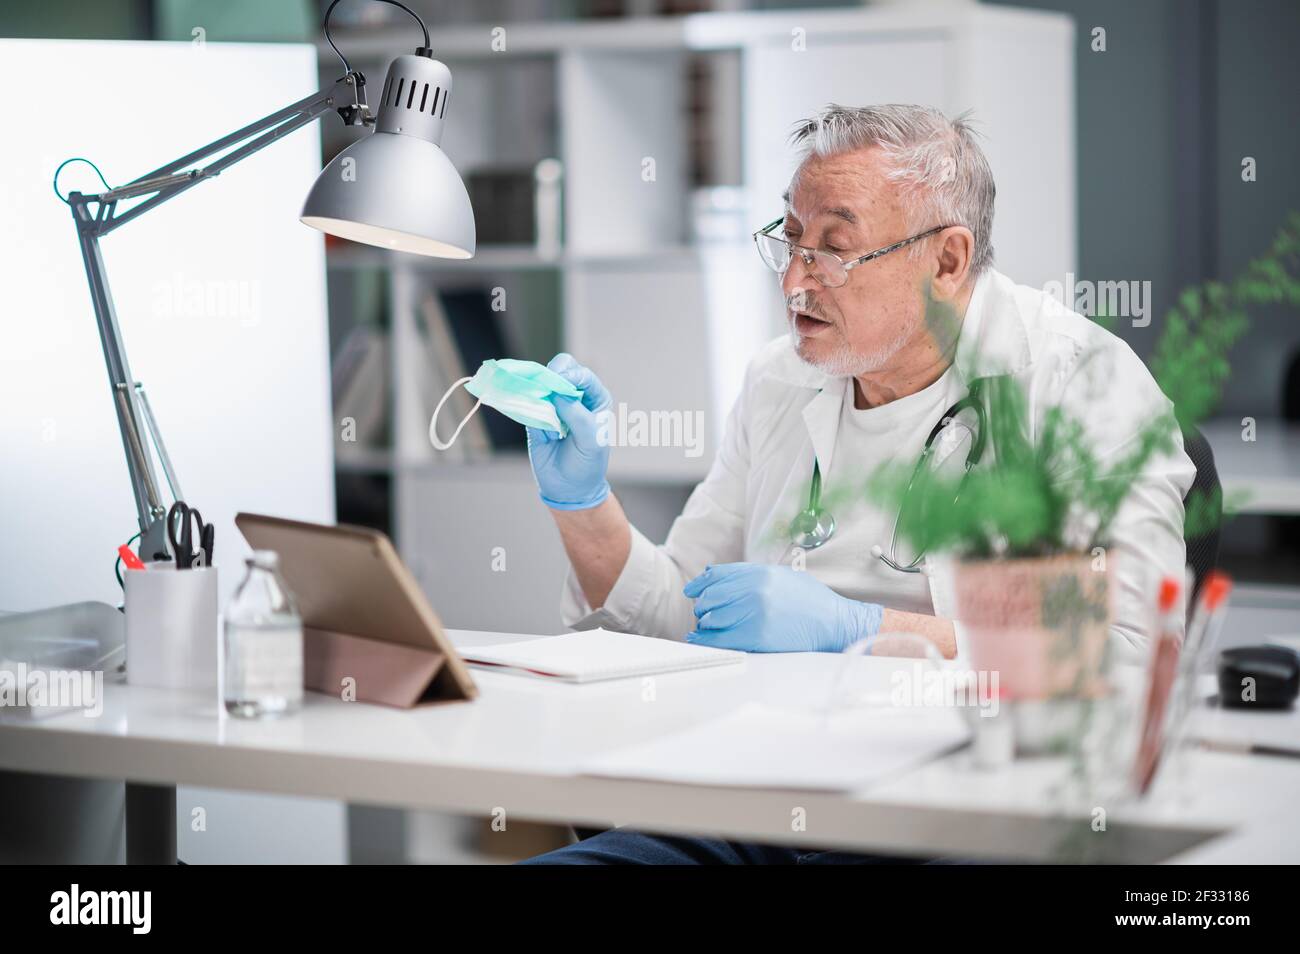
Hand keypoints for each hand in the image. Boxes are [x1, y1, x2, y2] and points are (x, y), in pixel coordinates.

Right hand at [526, 353, 612, 509]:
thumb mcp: (591, 441)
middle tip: (543, 382)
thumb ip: (578, 416)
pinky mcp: (534, 415)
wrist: (568, 488)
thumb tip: (557, 394)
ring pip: (540, 384)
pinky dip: (521, 400)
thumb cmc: (587, 463)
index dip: (570, 374)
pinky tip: (519, 402)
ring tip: (529, 393)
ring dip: (533, 385)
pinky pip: (526, 402)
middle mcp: (574, 397)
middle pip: (561, 371)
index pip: (583, 376)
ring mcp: (553, 405)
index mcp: (595, 398)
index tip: (559, 381)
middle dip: (550, 373)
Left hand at [682, 563, 881, 653]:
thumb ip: (747, 574)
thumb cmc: (809, 600)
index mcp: (759, 573)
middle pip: (710, 597)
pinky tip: (701, 638)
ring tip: (708, 626)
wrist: (833, 622)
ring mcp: (754, 614)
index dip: (700, 585)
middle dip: (703, 606)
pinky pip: (720, 639)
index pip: (716, 576)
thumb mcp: (780, 576)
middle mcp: (754, 591)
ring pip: (711, 618)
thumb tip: (711, 575)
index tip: (692, 591)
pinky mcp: (756, 637)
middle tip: (704, 612)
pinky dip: (706, 639)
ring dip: (705, 623)